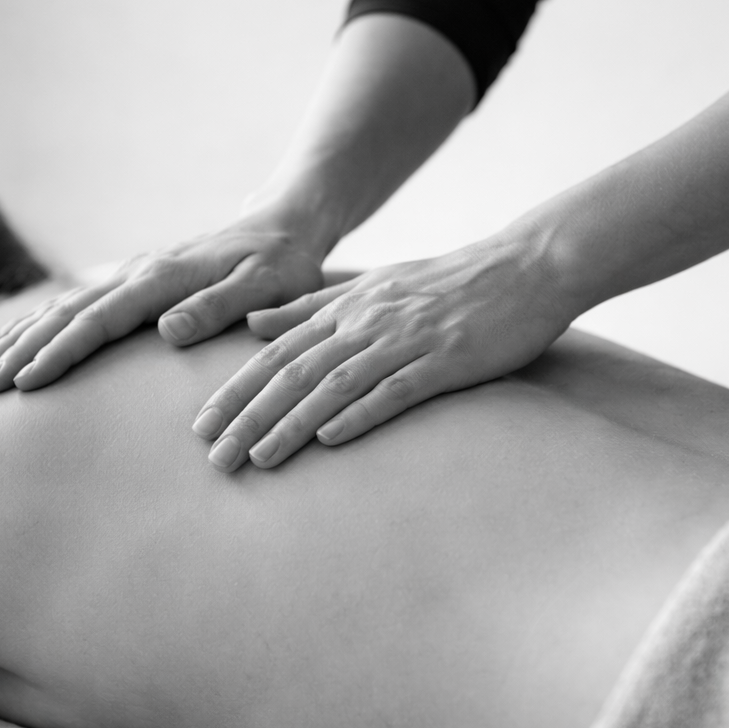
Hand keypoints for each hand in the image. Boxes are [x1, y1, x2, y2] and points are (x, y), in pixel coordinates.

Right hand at [0, 218, 326, 391]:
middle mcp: (138, 273)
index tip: (25, 382)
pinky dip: (39, 324)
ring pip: (62, 307)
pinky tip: (13, 342)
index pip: (100, 321)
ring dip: (20, 338)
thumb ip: (219, 307)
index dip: (60, 353)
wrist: (284, 225)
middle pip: (67, 314)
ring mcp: (132, 275)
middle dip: (22, 350)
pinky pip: (75, 304)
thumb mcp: (267, 287)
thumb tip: (168, 330)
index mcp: (164, 279)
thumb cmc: (283, 263)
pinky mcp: (133, 281)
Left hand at [194, 233, 574, 471]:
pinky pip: (393, 390)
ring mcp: (404, 340)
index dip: (236, 389)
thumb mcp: (374, 286)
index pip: (276, 353)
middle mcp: (366, 321)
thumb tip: (255, 324)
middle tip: (214, 457)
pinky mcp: (444, 359)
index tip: (201, 425)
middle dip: (248, 416)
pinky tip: (330, 440)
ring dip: (291, 425)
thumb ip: (313, 307)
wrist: (527, 267)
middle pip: (292, 372)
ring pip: (333, 385)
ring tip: (258, 460)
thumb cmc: (452, 284)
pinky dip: (358, 414)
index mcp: (347, 306)